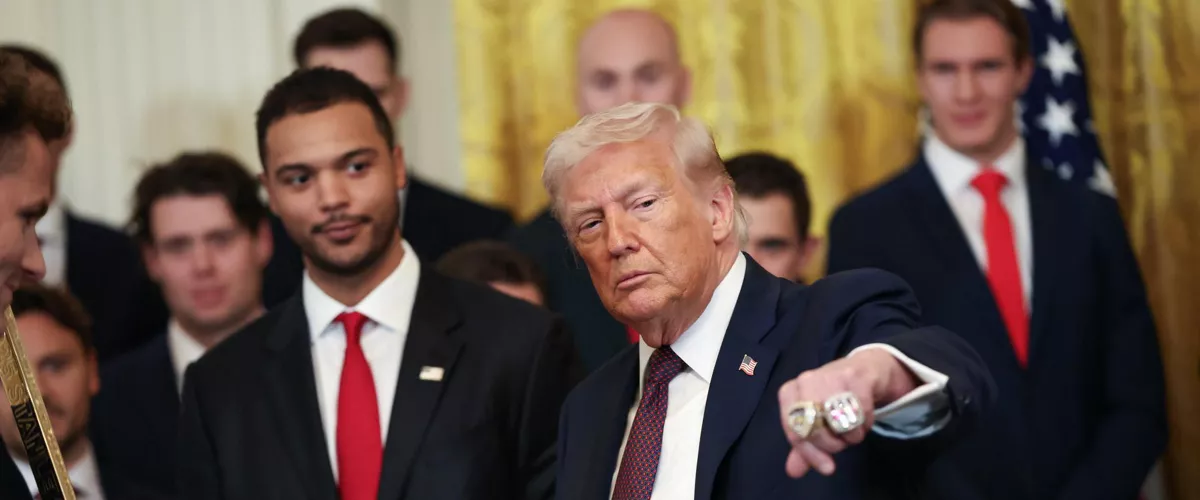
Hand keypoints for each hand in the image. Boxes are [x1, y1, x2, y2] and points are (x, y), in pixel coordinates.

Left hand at [776, 349, 913, 477]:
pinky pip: (861, 413)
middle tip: (842, 441)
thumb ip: (804, 446)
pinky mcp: (855, 375)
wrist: (863, 370)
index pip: (794, 430)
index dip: (810, 453)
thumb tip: (793, 472)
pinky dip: (865, 423)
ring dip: (851, 435)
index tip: (827, 468)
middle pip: (814, 428)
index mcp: (790, 392)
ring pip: (838, 422)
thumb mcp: (816, 420)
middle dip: (832, 445)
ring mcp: (829, 375)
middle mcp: (806, 380)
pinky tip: (864, 417)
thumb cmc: (833, 398)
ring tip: (853, 429)